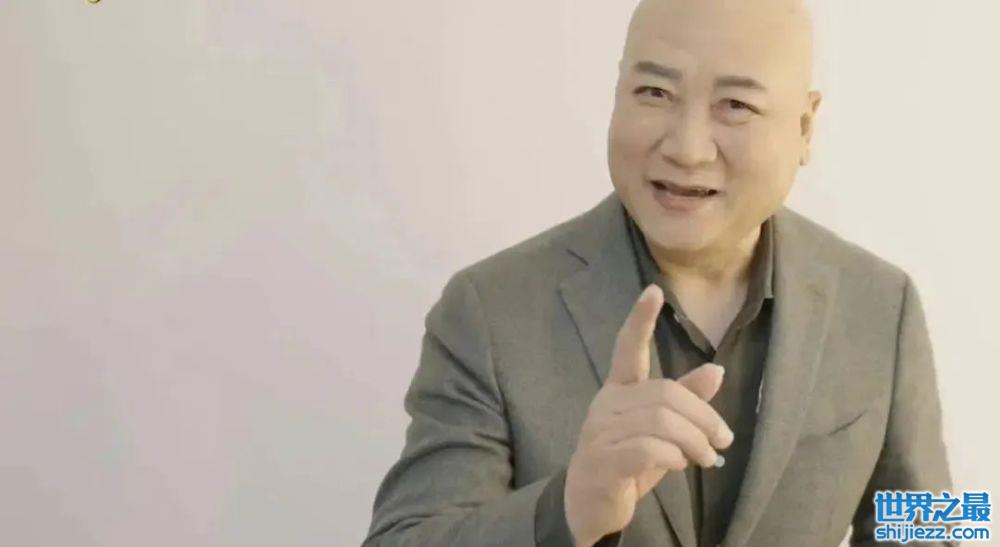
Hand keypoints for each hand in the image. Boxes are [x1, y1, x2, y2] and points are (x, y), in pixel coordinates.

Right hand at [564, 285, 734, 546]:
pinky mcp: (603, 461)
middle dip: (703, 416)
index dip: (640, 320)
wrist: (588, 505)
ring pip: (661, 421)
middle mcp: (605, 405)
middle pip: (665, 394)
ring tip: (707, 458)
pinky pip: (648, 449)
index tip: (654, 291)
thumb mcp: (660, 431)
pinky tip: (681, 465)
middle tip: (723, 441)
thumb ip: (684, 402)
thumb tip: (716, 369)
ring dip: (695, 441)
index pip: (627, 349)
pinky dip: (674, 456)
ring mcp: (600, 433)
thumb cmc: (626, 462)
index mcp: (617, 391)